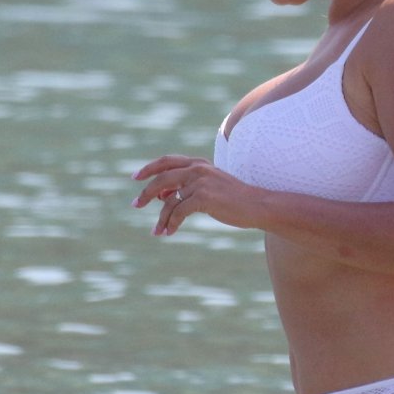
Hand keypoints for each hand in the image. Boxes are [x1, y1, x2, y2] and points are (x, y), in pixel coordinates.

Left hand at [131, 155, 262, 235]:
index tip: (136, 178)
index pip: (167, 161)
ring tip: (156, 230)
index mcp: (199, 164)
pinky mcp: (204, 198)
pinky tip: (169, 232)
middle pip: (162, 178)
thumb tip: (162, 196)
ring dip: (161, 217)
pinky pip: (179, 212)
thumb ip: (188, 188)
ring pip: (169, 200)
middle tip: (136, 204)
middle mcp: (198, 169)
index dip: (150, 168)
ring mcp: (200, 183)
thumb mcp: (210, 188)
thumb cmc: (236, 199)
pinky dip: (171, 223)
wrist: (258, 205)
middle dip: (146, 192)